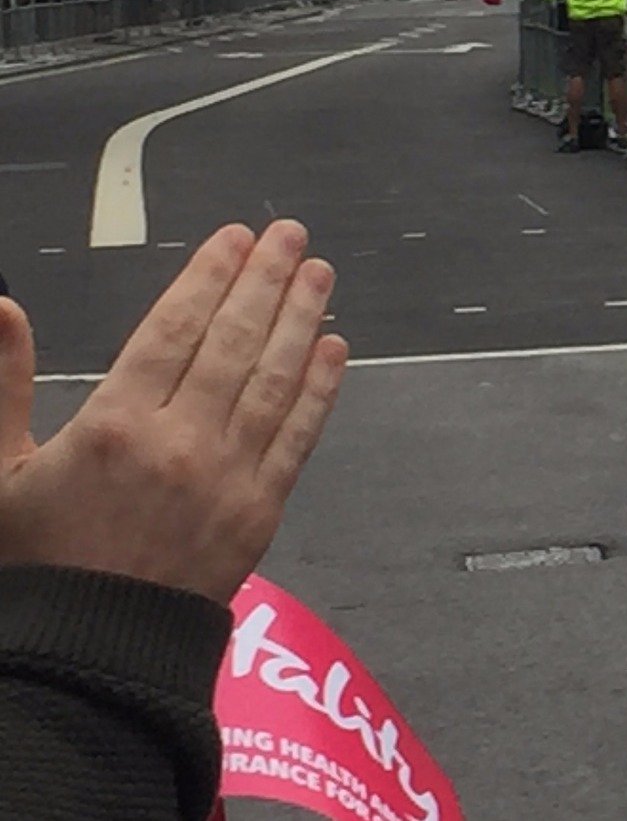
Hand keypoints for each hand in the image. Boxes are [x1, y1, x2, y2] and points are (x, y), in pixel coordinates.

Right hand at [0, 223, 348, 605]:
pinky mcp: (261, 511)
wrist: (86, 651)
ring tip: (318, 275)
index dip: (209, 278)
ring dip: (302, 320)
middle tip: (290, 235)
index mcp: (114, 427)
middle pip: (236, 343)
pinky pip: (299, 435)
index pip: (175, 330)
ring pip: (276, 380)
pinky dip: (321, 388)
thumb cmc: (38, 560)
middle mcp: (181, 444)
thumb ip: (2, 382)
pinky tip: (334, 349)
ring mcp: (228, 477)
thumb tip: (4, 306)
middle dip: (267, 281)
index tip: (235, 239)